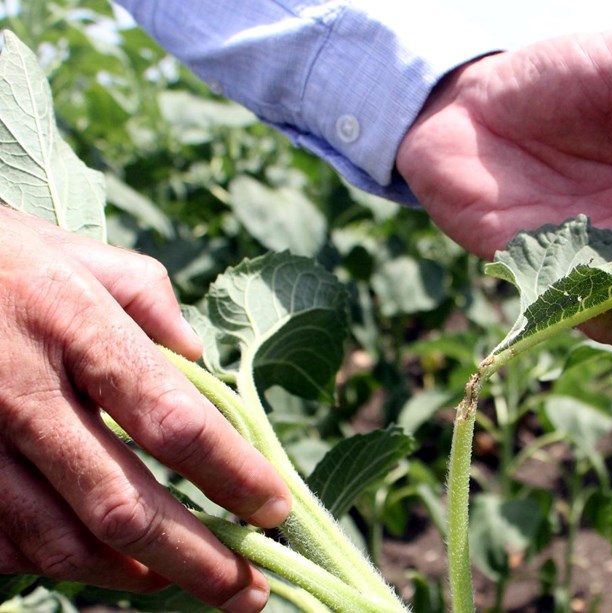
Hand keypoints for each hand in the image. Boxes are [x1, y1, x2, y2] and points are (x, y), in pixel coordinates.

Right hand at [0, 208, 290, 611]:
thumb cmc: (1, 257)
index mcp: (74, 324)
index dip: (232, 475)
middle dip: (196, 559)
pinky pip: (5, 543)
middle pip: (124, 504)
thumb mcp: (79, 253)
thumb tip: (203, 360)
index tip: (275, 509)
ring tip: (184, 582)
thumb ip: (150, 301)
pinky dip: (60, 564)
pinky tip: (104, 564)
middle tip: (249, 591)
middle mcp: (23, 390)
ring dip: (132, 575)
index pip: (174, 419)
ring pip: (61, 541)